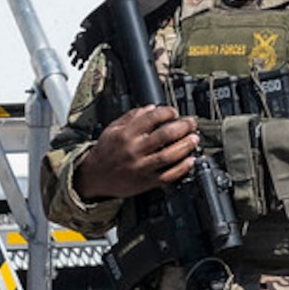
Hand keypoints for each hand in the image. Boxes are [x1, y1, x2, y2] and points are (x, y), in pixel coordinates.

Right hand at [74, 105, 199, 200]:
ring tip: (194, 139)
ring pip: (168, 155)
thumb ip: (131, 117)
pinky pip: (167, 175)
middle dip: (182, 127)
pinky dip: (181, 168)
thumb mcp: (112, 129)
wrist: (94, 177)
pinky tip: (190, 161)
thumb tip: (151, 108)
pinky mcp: (146, 182)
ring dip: (185, 146)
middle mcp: (133, 150)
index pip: (151, 118)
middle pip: (164, 136)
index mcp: (125, 135)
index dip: (166, 113)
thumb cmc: (105, 152)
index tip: (174, 112)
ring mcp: (140, 167)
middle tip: (191, 123)